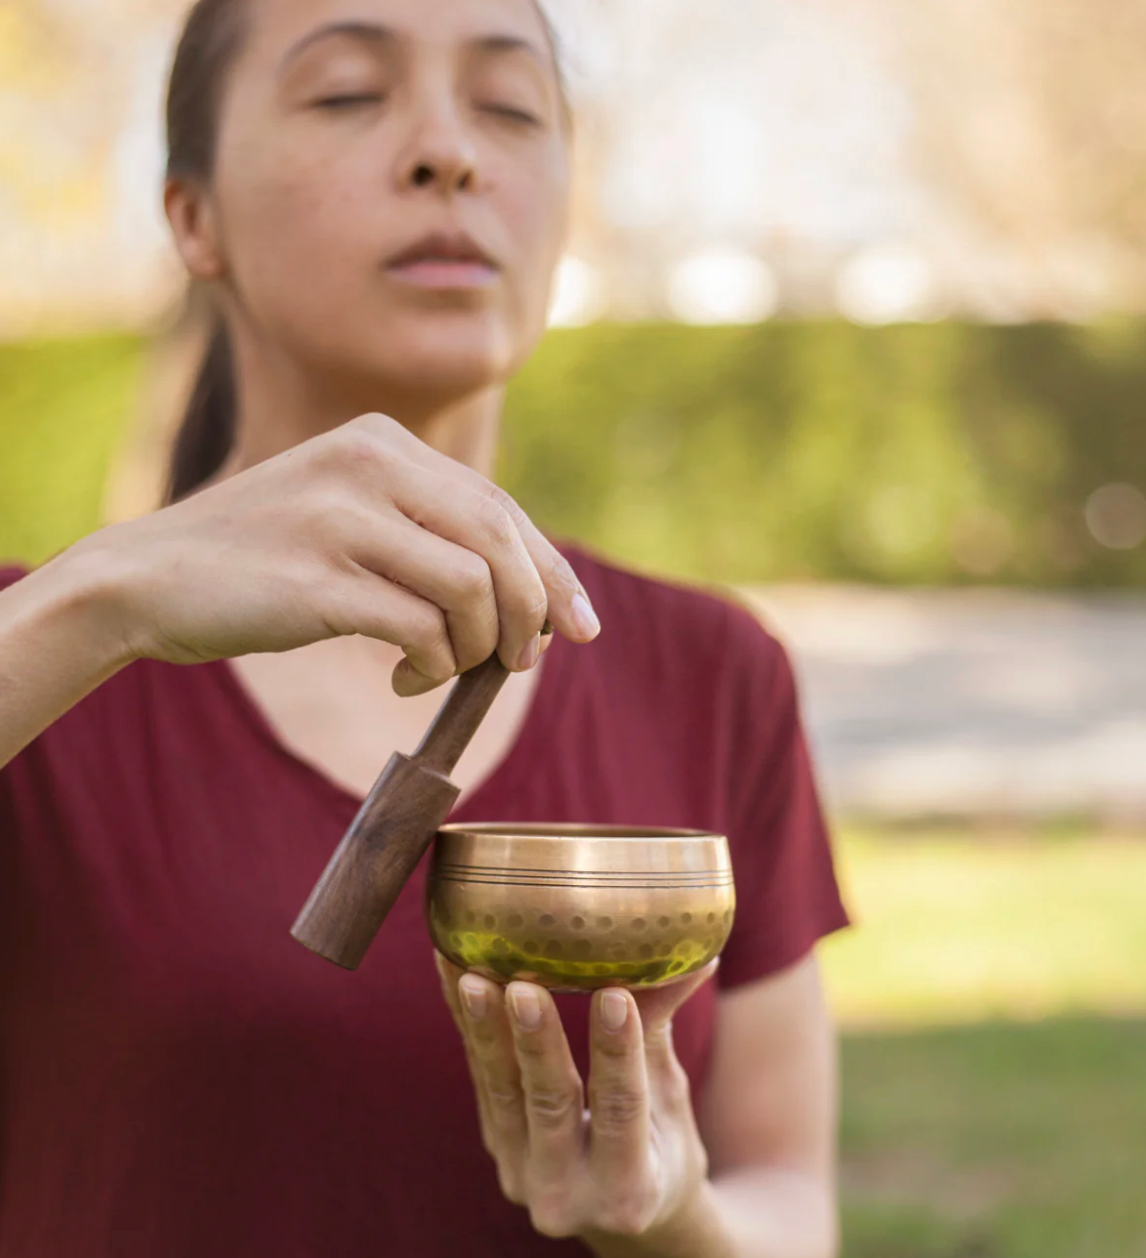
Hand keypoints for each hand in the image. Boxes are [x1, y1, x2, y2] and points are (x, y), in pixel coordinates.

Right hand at [78, 412, 599, 692]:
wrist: (145, 578)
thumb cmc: (260, 560)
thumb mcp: (346, 516)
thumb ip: (423, 532)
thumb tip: (524, 596)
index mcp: (382, 443)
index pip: (500, 510)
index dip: (551, 572)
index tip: (579, 626)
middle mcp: (370, 464)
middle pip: (500, 544)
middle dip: (529, 614)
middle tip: (521, 663)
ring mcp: (343, 517)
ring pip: (472, 588)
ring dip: (477, 647)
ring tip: (444, 669)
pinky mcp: (319, 577)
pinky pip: (422, 630)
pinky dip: (430, 667)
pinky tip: (402, 679)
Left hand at [435, 951, 719, 1245]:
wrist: (619, 1213)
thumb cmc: (661, 1144)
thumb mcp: (670, 1097)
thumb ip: (661, 1028)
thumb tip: (696, 954)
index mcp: (630, 1190)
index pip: (622, 1110)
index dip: (617, 1052)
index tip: (614, 994)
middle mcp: (567, 1194)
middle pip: (550, 1105)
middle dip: (535, 1043)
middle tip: (523, 987)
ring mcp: (520, 1172)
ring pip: (500, 1090)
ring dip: (483, 1029)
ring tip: (470, 975)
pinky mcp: (493, 1143)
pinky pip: (479, 1076)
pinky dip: (466, 1024)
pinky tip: (453, 971)